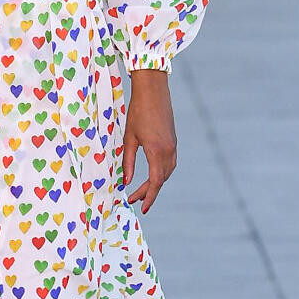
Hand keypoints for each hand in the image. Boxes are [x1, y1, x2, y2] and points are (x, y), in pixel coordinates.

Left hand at [121, 68, 176, 215]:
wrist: (154, 90)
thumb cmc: (138, 111)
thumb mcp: (129, 138)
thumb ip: (128, 161)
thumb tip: (126, 181)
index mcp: (157, 151)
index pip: (155, 182)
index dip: (149, 197)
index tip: (142, 208)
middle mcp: (169, 151)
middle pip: (161, 179)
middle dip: (148, 192)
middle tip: (133, 199)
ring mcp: (173, 145)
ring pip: (167, 172)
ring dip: (155, 183)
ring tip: (141, 191)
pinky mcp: (173, 141)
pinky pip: (169, 163)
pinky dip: (161, 172)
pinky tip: (151, 174)